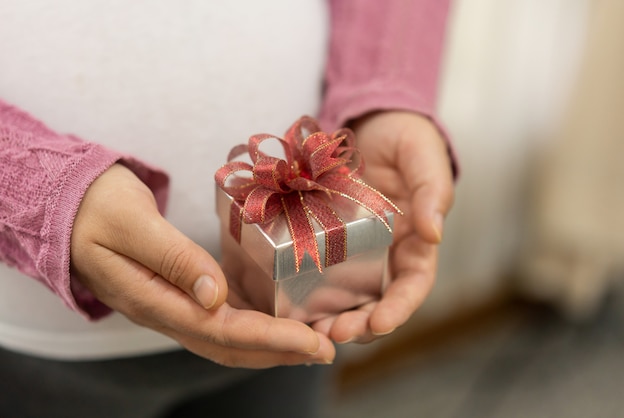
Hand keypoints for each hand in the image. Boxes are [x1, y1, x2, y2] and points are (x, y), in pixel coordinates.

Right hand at [70, 164, 334, 367]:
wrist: (71, 204)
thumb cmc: (97, 206)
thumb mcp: (132, 223)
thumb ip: (172, 259)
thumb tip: (216, 297)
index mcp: (153, 299)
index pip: (222, 330)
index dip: (271, 339)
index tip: (313, 342)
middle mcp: (166, 311)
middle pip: (231, 345)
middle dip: (281, 351)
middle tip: (327, 348)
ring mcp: (172, 305)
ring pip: (228, 338)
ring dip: (271, 344)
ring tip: (313, 341)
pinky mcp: (180, 293)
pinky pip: (222, 319)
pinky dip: (255, 325)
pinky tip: (279, 318)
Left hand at [312, 111, 454, 342]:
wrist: (374, 121)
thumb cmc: (407, 139)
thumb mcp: (424, 158)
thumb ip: (433, 191)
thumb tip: (434, 233)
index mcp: (416, 242)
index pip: (413, 286)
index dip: (399, 309)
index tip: (380, 323)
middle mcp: (385, 253)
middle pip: (376, 301)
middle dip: (358, 324)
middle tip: (333, 334)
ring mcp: (354, 248)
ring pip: (345, 294)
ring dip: (330, 316)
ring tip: (310, 330)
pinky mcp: (326, 237)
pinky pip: (317, 268)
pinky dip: (306, 289)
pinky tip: (290, 301)